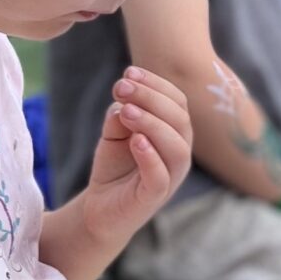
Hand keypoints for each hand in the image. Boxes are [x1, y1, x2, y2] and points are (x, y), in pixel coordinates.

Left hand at [81, 68, 192, 245]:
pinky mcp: (154, 197)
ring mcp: (170, 176)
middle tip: (121, 87)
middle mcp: (179, 152)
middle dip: (151, 98)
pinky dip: (150, 156)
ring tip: (127, 111)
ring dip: (152, 123)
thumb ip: (121, 114)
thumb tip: (125, 101)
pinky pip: (160, 176)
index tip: (129, 72)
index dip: (156, 84)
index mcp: (175, 132)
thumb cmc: (115, 166)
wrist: (101, 207)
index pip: (177, 101)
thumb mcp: (115, 132)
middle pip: (179, 119)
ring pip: (176, 147)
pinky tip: (135, 140)